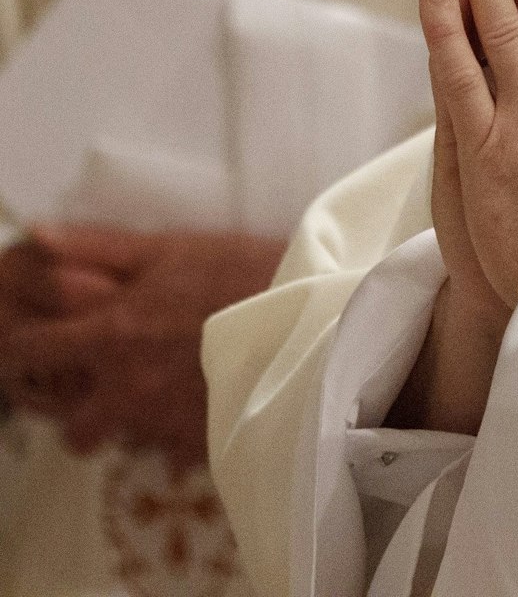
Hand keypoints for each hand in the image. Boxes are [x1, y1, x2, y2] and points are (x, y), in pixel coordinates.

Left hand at [0, 227, 285, 462]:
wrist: (317, 318)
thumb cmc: (242, 271)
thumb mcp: (170, 247)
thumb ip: (97, 245)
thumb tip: (34, 235)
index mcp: (110, 336)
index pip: (28, 354)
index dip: (21, 349)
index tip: (33, 343)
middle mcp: (125, 391)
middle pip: (68, 426)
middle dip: (74, 406)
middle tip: (100, 377)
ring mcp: (162, 428)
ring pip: (117, 444)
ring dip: (123, 421)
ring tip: (151, 389)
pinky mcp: (201, 449)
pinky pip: (168, 452)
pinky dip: (173, 430)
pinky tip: (196, 398)